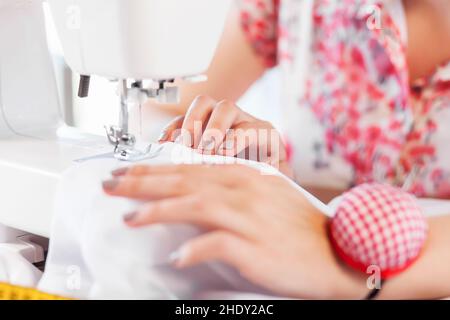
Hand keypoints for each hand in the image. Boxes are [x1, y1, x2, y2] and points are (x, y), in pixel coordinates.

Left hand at [104, 164, 366, 298]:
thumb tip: (197, 193)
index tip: (127, 172)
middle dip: (143, 182)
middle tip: (111, 184)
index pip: (190, 168)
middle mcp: (244, 191)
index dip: (154, 170)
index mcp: (245, 176)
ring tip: (129, 218)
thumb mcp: (266, 194)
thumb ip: (232, 188)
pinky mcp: (256, 247)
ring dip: (158, 210)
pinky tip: (175, 256)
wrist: (337, 252)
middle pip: (184, 180)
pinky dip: (193, 248)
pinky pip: (217, 244)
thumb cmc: (299, 225)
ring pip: (194, 205)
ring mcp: (250, 217)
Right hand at [158, 95, 293, 177]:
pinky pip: (182, 119)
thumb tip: (273, 174)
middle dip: (211, 129)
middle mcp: (241, 121)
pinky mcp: (198, 127)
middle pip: (226, 108)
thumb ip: (278, 176)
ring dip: (190, 124)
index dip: (235, 139)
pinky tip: (164, 144)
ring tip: (182, 146)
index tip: (221, 155)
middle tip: (201, 151)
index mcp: (264, 133)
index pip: (251, 127)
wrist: (255, 181)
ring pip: (203, 105)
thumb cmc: (265, 178)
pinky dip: (172, 130)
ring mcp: (218, 122)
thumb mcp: (277, 180)